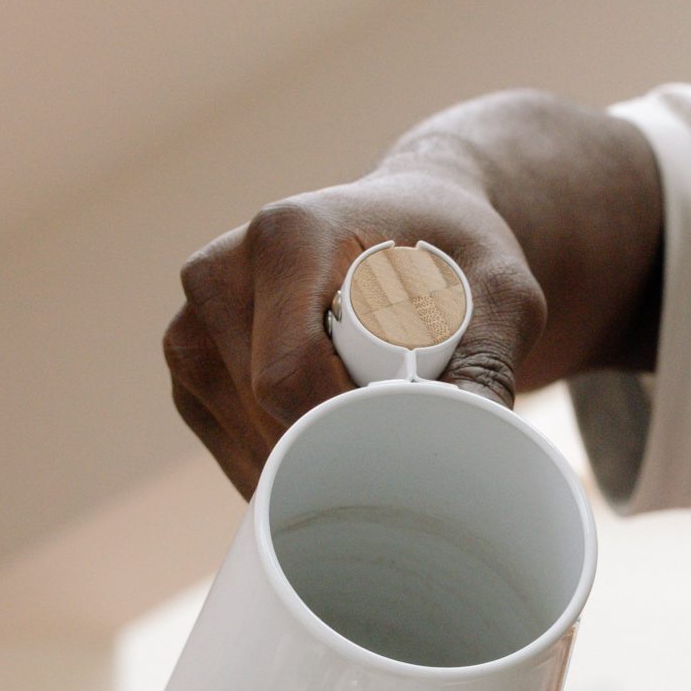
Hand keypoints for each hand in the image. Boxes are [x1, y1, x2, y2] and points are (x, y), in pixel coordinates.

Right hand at [164, 161, 546, 496]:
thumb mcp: (500, 294)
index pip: (288, 376)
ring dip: (304, 461)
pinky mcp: (191, 358)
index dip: (342, 431)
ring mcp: (193, 316)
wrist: (411, 226)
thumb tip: (467, 444)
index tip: (400, 446)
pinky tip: (326, 450)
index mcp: (286, 237)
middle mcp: (221, 270)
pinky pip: (225, 442)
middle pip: (261, 411)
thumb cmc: (453, 257)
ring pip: (240, 436)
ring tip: (366, 436)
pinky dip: (278, 463)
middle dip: (329, 449)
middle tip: (398, 448)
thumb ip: (490, 365)